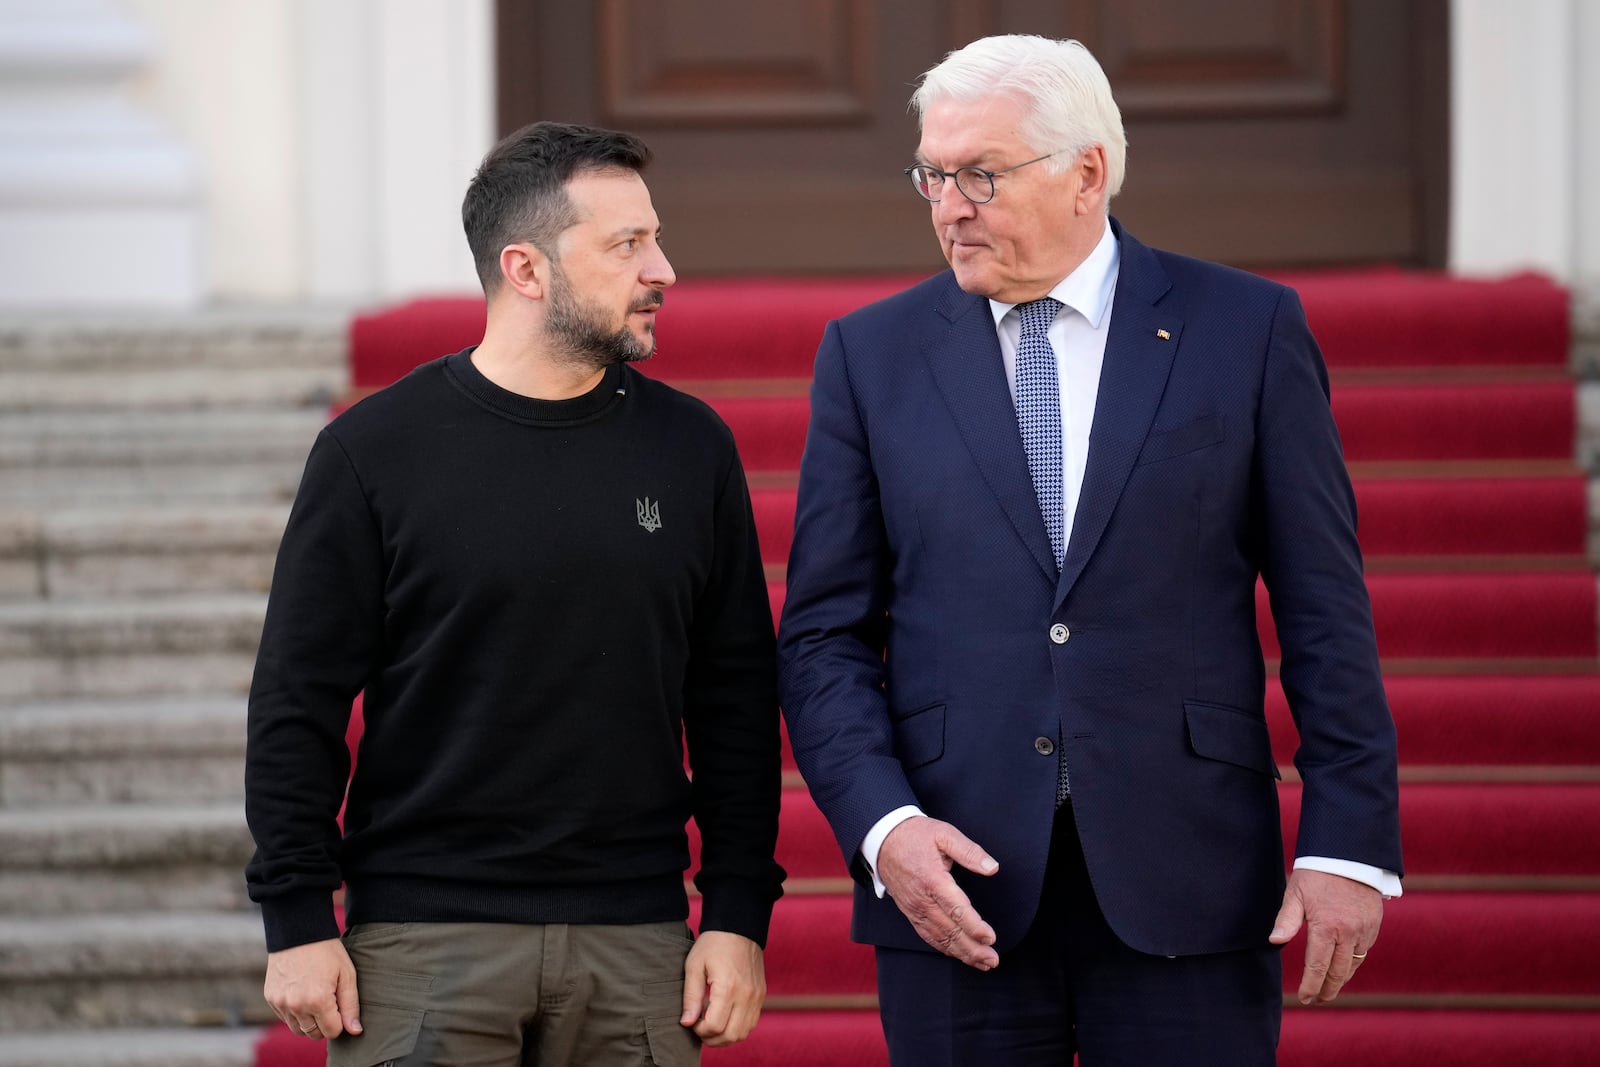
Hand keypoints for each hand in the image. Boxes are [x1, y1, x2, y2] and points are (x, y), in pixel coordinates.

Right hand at [264, 938, 362, 1039]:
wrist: (298, 932)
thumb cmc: (327, 952)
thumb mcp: (347, 974)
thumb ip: (351, 1005)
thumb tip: (355, 1031)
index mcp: (318, 1000)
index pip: (332, 1031)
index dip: (339, 1021)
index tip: (340, 1006)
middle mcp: (297, 1005)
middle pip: (314, 1034)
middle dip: (324, 1024)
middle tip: (329, 1003)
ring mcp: (281, 1003)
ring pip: (298, 1029)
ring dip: (309, 1021)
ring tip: (316, 1000)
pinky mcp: (271, 998)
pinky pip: (285, 1018)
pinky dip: (295, 1013)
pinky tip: (302, 994)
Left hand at [681, 930, 764, 1045]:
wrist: (739, 927)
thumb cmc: (713, 944)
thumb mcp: (694, 966)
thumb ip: (691, 997)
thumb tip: (687, 1022)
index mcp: (728, 987)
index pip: (715, 1026)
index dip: (699, 1030)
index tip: (692, 1021)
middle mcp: (746, 995)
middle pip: (731, 1035)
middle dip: (712, 1039)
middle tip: (699, 1028)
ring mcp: (756, 996)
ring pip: (743, 1033)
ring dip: (726, 1036)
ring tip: (712, 1025)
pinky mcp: (761, 995)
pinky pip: (751, 1023)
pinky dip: (737, 1028)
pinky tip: (725, 1018)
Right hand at [876, 816, 999, 969]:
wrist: (883, 840)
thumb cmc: (915, 835)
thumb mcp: (944, 834)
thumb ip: (969, 851)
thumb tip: (993, 867)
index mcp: (932, 879)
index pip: (956, 910)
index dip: (974, 927)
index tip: (990, 938)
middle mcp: (922, 899)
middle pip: (950, 930)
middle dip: (972, 948)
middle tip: (993, 960)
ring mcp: (914, 908)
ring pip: (940, 937)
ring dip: (962, 953)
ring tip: (983, 963)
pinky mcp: (910, 912)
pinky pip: (927, 935)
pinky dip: (944, 948)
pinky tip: (959, 954)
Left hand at [1269, 869, 1382, 1003]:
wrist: (1350, 854)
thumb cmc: (1317, 872)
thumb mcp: (1295, 893)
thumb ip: (1286, 920)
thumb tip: (1275, 942)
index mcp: (1326, 927)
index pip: (1317, 967)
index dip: (1311, 986)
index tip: (1304, 998)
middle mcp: (1348, 932)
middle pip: (1338, 972)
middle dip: (1327, 990)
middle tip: (1317, 1000)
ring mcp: (1364, 930)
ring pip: (1353, 964)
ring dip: (1341, 979)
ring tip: (1329, 988)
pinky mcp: (1374, 925)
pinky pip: (1364, 951)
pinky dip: (1353, 962)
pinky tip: (1343, 966)